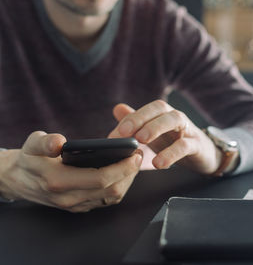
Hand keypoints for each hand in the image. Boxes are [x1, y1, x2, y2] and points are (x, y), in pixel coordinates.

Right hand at [0, 131, 141, 211]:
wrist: (18, 179)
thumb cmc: (29, 158)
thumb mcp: (32, 144)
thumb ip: (44, 142)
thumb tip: (58, 142)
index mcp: (58, 182)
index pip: (100, 179)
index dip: (122, 167)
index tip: (134, 154)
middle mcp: (69, 198)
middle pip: (111, 190)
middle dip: (130, 173)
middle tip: (139, 155)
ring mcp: (75, 205)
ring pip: (111, 198)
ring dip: (127, 181)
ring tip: (134, 163)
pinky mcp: (79, 206)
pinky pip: (105, 200)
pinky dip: (118, 187)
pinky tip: (123, 173)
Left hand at [108, 100, 221, 174]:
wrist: (205, 155)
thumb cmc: (176, 142)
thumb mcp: (155, 133)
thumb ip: (137, 122)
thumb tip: (118, 108)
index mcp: (164, 114)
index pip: (150, 108)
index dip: (134, 116)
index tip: (120, 131)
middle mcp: (176, 117)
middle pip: (161, 108)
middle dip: (142, 118)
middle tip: (127, 133)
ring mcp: (188, 129)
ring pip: (175, 120)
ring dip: (156, 128)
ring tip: (142, 141)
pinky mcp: (197, 146)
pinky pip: (185, 146)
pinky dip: (171, 153)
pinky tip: (159, 163)